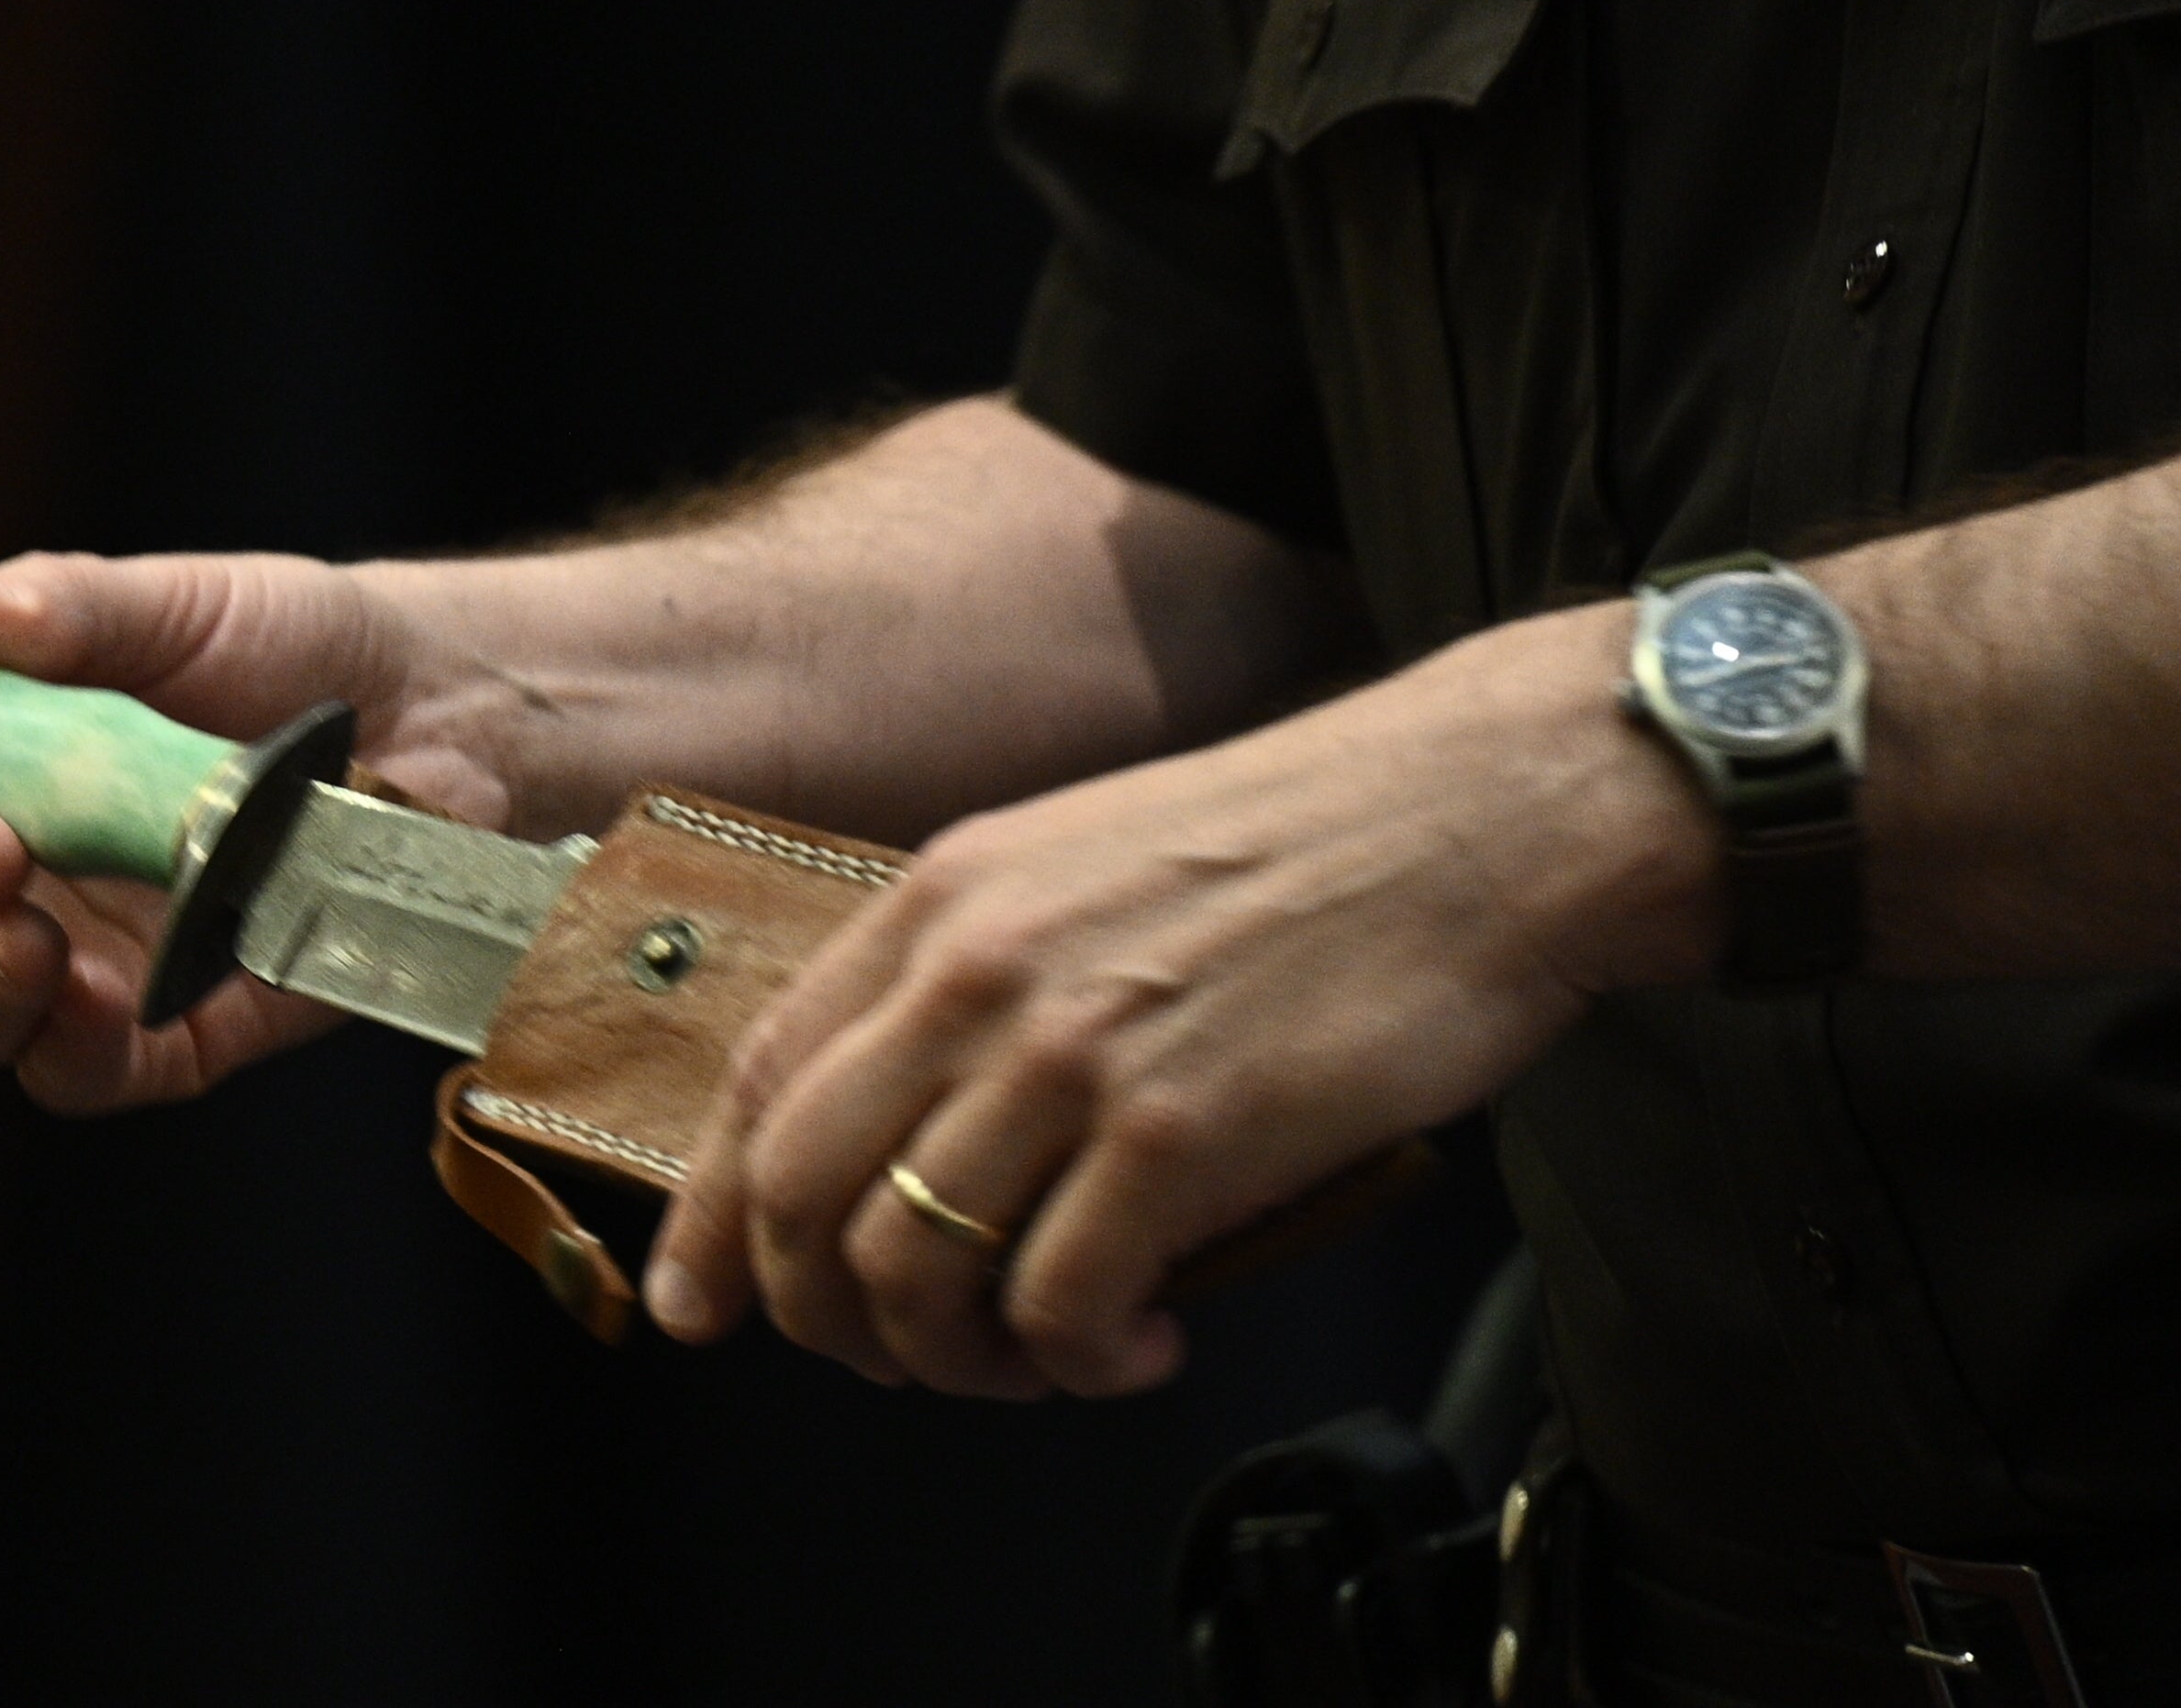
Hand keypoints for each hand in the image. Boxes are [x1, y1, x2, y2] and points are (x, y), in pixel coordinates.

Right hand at [0, 552, 568, 1113]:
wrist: (445, 707)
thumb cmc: (294, 648)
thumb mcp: (176, 604)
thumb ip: (64, 608)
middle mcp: (8, 874)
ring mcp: (92, 957)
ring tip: (22, 917)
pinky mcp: (183, 1025)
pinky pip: (93, 1069)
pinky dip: (71, 1043)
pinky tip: (87, 993)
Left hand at [644, 601, 1716, 1397]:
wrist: (1475, 815)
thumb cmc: (1306, 849)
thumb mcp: (1088, 867)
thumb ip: (985, 977)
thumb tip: (923, 1130)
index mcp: (945, 899)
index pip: (762, 1081)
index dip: (714, 1218)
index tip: (705, 1303)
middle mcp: (977, 970)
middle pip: (803, 1197)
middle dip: (824, 1319)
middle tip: (904, 1360)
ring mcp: (1072, 1051)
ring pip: (909, 1273)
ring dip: (957, 1361)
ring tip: (1040, 1360)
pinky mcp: (1180, 1131)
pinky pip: (1057, 1308)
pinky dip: (1078, 1363)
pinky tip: (1138, 1344)